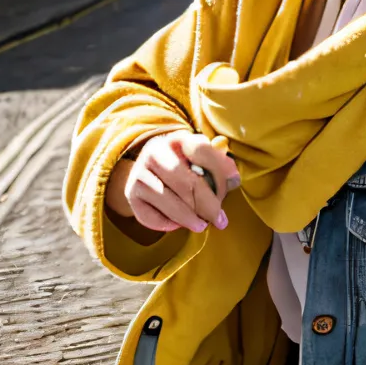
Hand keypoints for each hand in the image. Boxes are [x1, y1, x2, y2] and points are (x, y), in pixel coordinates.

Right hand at [121, 131, 240, 234]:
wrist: (148, 170)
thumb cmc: (184, 166)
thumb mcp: (200, 159)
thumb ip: (219, 165)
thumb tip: (234, 178)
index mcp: (177, 139)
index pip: (202, 150)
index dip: (220, 170)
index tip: (233, 185)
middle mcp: (155, 152)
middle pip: (187, 182)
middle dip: (208, 205)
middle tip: (221, 221)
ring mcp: (140, 173)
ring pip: (170, 201)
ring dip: (190, 218)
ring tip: (202, 225)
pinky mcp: (131, 194)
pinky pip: (152, 216)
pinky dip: (168, 224)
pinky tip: (178, 224)